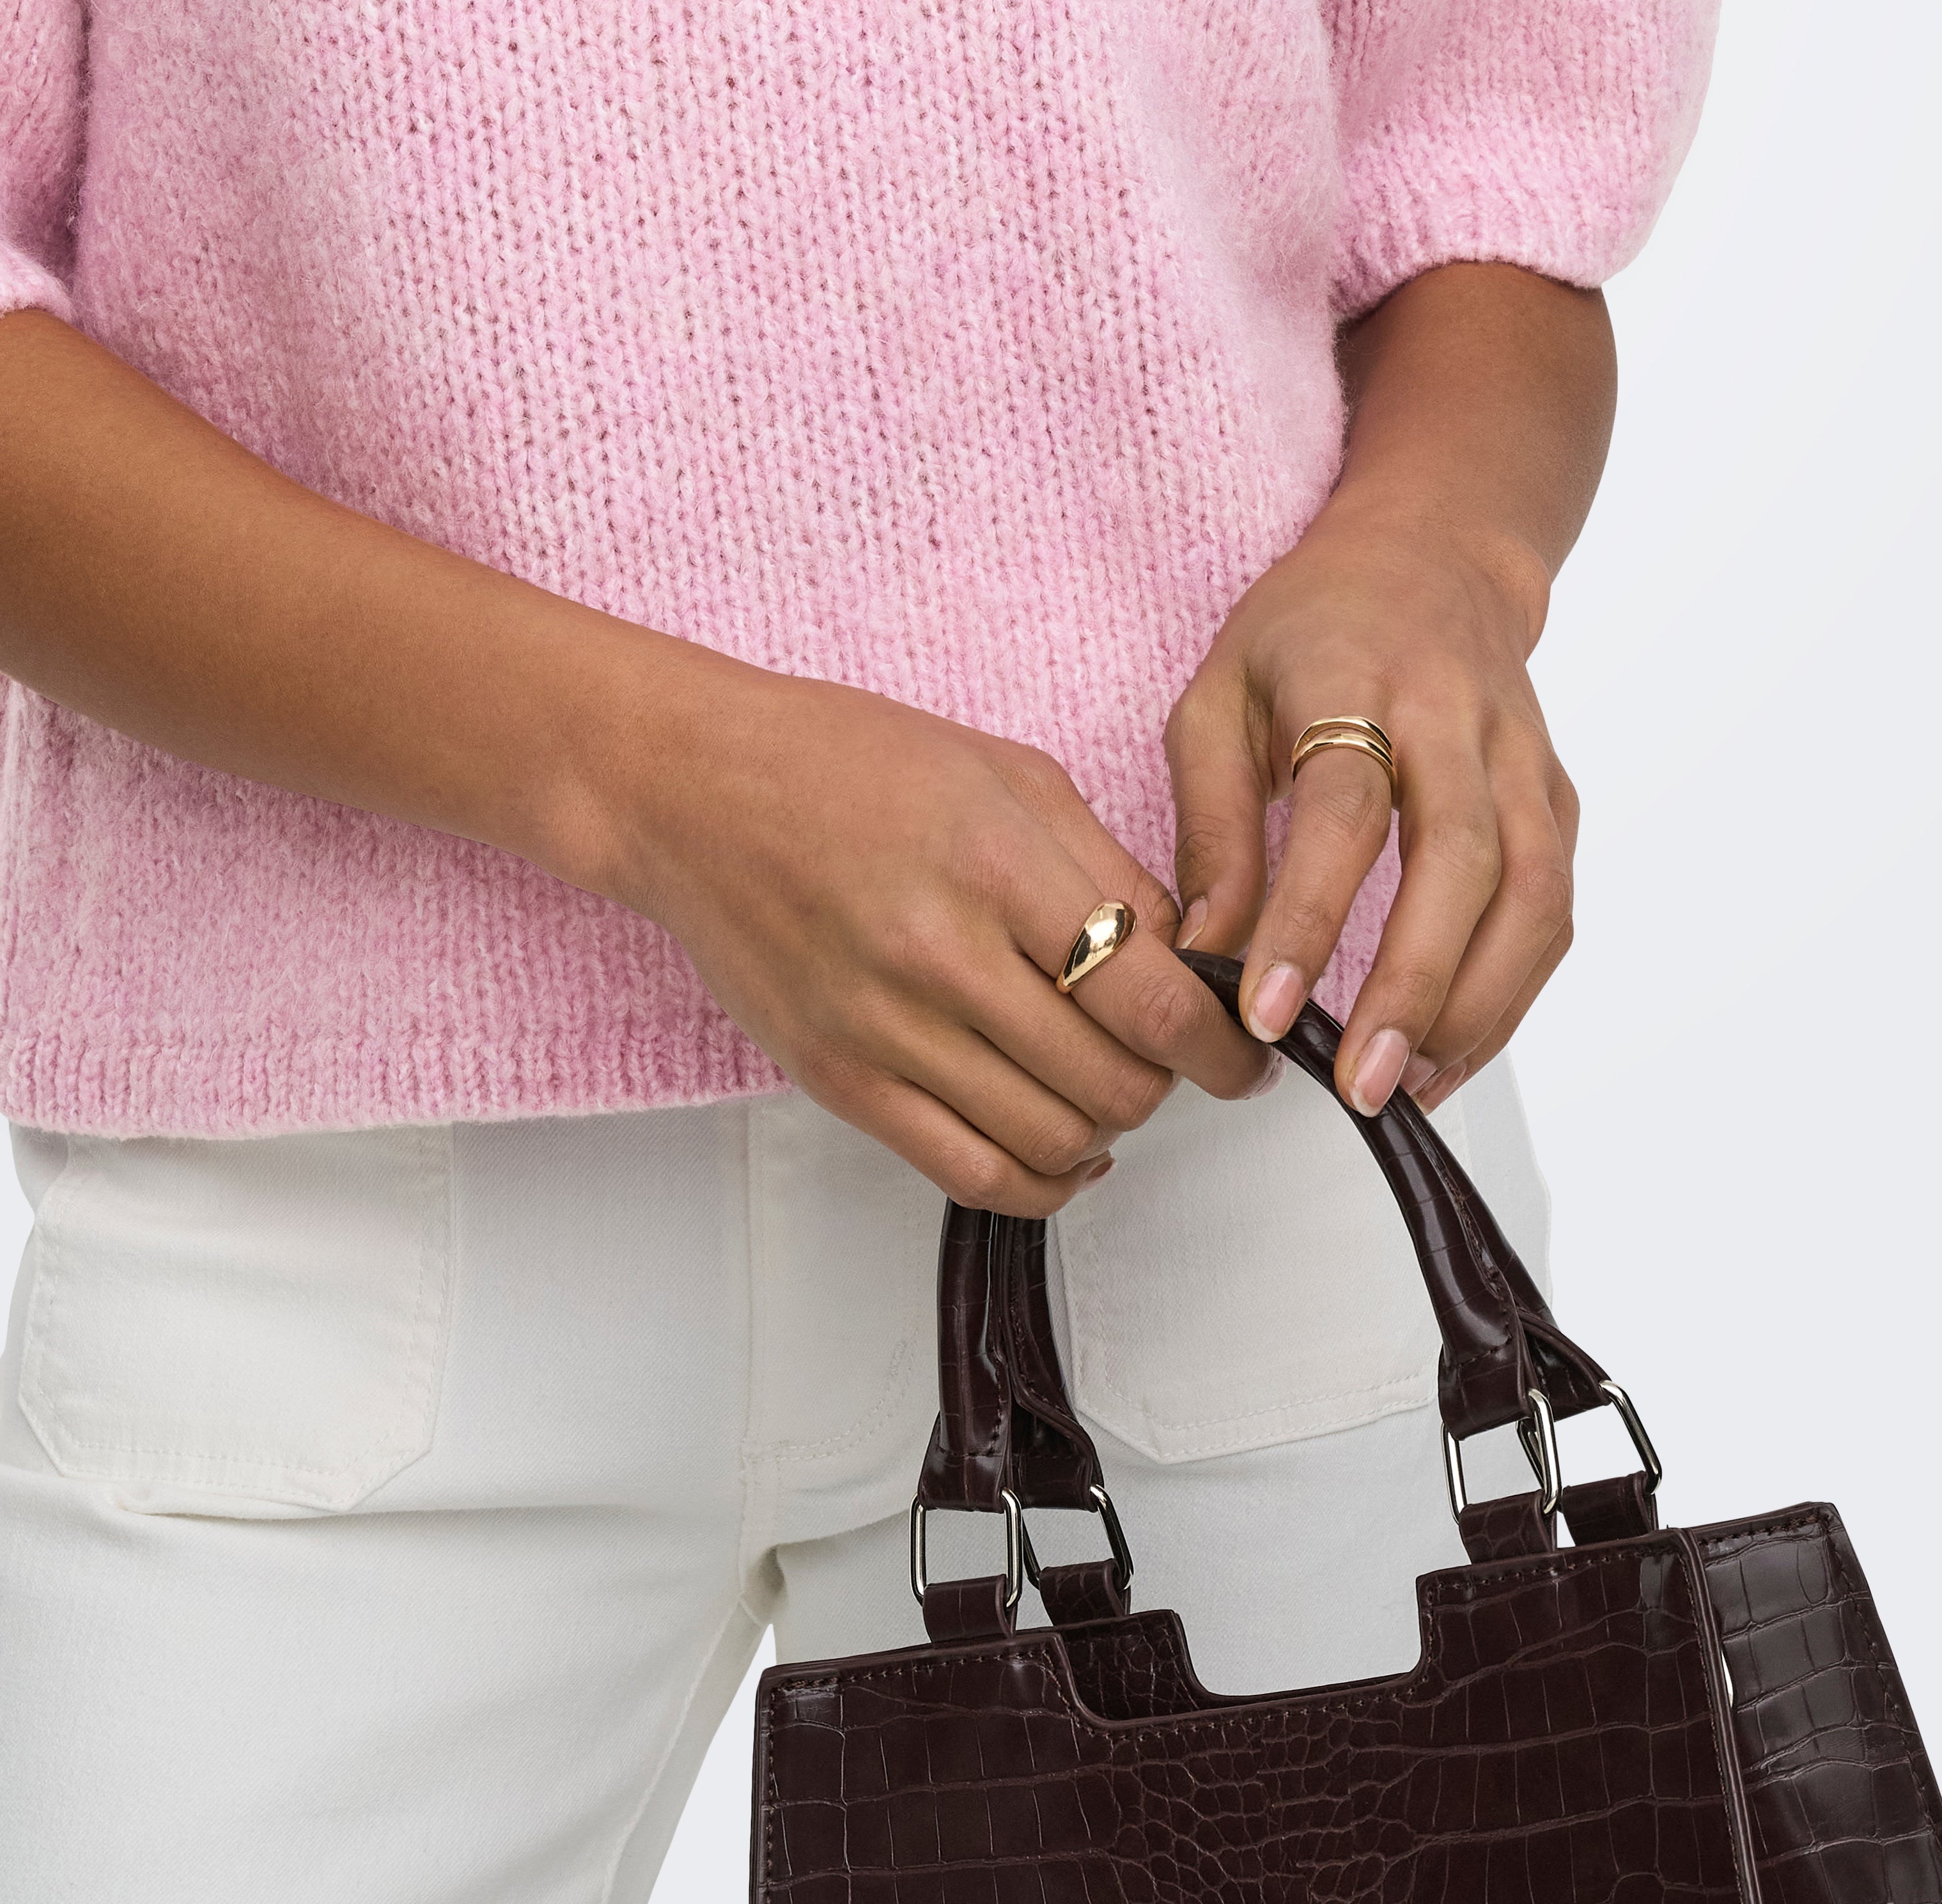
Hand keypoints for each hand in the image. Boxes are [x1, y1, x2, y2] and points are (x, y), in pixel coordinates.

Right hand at [594, 656, 1271, 1210]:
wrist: (697, 792)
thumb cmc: (851, 762)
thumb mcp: (1007, 772)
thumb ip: (1106, 868)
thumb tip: (1189, 959)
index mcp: (996, 862)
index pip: (1150, 996)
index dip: (1221, 1044)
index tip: (1244, 1053)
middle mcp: (941, 956)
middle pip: (1113, 1078)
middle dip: (1172, 1080)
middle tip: (1179, 1057)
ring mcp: (886, 1030)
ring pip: (1054, 1137)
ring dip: (1110, 1125)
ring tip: (1113, 1081)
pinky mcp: (843, 1083)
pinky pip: (973, 1175)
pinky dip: (1045, 1178)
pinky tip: (1069, 1144)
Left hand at [1163, 491, 1579, 1119]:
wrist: (1431, 557)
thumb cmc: (1306, 632)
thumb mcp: (1218, 694)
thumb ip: (1210, 821)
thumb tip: (1206, 948)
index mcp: (1356, 679)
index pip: (1344, 808)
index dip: (1307, 915)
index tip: (1266, 1012)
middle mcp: (1456, 716)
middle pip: (1464, 858)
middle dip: (1415, 983)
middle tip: (1362, 1082)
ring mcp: (1521, 758)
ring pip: (1533, 894)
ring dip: (1480, 1005)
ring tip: (1411, 1085)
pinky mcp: (1558, 797)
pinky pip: (1554, 908)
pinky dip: (1513, 993)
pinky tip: (1451, 1050)